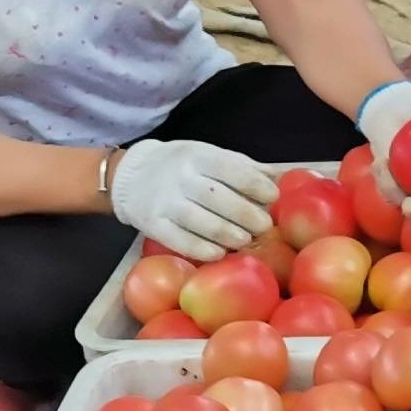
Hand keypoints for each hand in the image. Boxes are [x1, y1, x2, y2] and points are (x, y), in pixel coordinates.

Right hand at [111, 139, 280, 262]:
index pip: (231, 169)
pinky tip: (218, 253)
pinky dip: (200, 249)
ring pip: (199, 220)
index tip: (272, 196)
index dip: (255, 184)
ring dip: (227, 233)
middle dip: (246, 214)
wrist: (131, 175)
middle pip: (218, 197)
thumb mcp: (210, 156)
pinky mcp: (152, 224)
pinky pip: (177, 239)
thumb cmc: (184, 168)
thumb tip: (280, 178)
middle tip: (264, 226)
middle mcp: (180, 178)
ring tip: (245, 240)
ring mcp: (164, 201)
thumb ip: (243, 167)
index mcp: (198, 156)